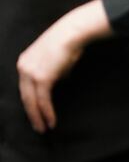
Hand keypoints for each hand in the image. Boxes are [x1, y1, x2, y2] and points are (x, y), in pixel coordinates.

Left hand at [16, 0, 110, 132]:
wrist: (72, 33)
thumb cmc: (68, 43)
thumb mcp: (55, 60)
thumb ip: (51, 72)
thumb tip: (56, 82)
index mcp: (24, 62)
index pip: (25, 87)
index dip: (31, 102)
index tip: (36, 113)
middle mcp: (23, 68)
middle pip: (25, 97)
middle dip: (31, 114)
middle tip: (38, 127)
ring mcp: (30, 73)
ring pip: (31, 101)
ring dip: (37, 117)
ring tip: (44, 128)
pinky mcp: (41, 78)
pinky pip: (42, 100)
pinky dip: (47, 112)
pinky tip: (51, 121)